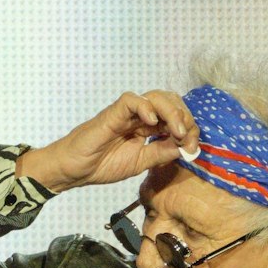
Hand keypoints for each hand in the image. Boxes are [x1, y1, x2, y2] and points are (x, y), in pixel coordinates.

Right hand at [15, 90, 200, 193]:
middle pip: (171, 102)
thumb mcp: (141, 162)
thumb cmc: (102, 165)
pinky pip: (132, 100)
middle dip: (184, 117)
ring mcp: (127, 113)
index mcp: (148, 127)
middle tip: (186, 137)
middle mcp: (140, 116)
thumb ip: (162, 153)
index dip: (189, 128)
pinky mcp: (114, 112)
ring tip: (175, 130)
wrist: (75, 170)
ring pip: (157, 97)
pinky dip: (145, 107)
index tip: (191, 147)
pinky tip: (152, 123)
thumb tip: (186, 147)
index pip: (176, 117)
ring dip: (171, 112)